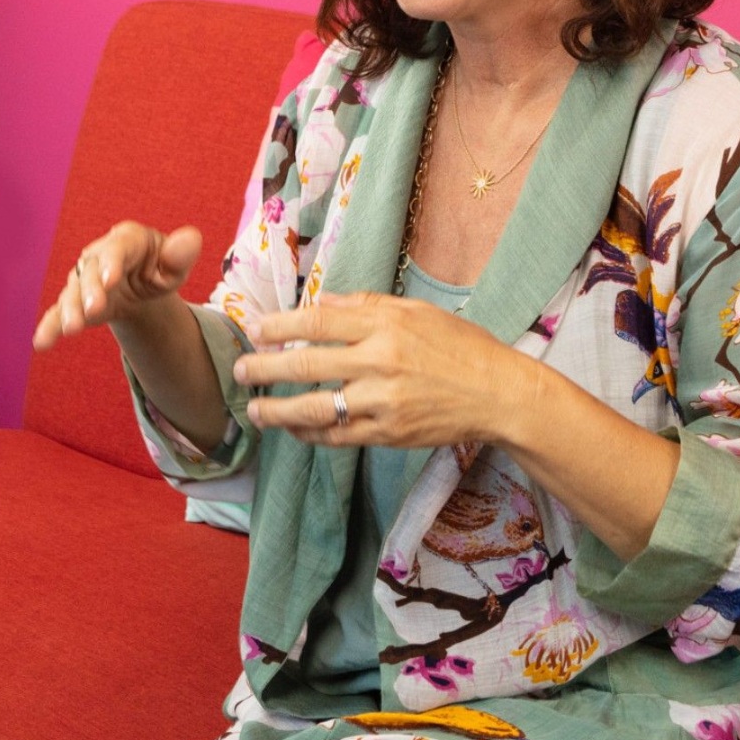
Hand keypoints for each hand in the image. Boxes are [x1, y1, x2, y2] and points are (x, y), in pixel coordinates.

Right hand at [30, 221, 204, 352]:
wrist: (141, 282)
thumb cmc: (160, 267)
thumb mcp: (175, 264)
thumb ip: (181, 254)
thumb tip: (191, 238)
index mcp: (127, 239)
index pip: (118, 248)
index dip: (112, 262)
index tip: (111, 280)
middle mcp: (99, 254)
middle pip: (91, 271)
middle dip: (91, 291)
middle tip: (94, 310)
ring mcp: (84, 278)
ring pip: (73, 293)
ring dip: (70, 310)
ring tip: (70, 329)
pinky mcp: (75, 301)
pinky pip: (59, 312)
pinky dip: (50, 326)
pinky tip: (41, 343)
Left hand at [229, 292, 538, 449]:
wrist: (500, 395)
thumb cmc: (461, 347)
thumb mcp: (417, 312)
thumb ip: (365, 306)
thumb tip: (320, 303)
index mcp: (386, 327)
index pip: (319, 323)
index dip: (280, 327)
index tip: (255, 330)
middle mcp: (380, 363)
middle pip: (307, 365)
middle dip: (266, 368)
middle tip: (239, 370)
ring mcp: (383, 403)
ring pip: (315, 408)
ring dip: (277, 410)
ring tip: (254, 410)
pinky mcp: (388, 434)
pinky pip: (337, 436)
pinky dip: (310, 433)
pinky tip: (292, 428)